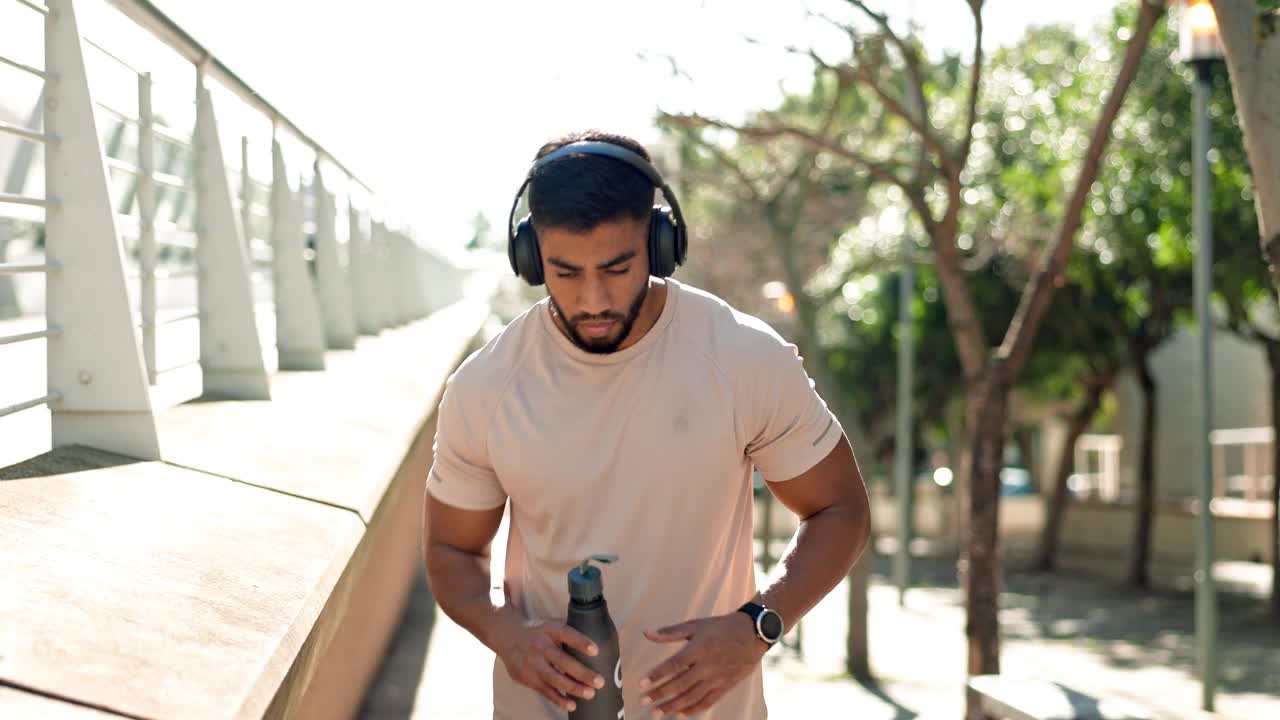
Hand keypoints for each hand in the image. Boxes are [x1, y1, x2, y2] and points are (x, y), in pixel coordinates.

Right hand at [494, 618, 606, 711]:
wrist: (508, 637)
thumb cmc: (540, 632)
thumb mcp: (551, 625)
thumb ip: (571, 631)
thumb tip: (601, 638)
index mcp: (550, 629)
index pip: (566, 634)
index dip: (581, 642)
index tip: (596, 650)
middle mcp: (540, 646)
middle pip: (563, 661)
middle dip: (582, 673)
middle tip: (600, 681)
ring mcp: (533, 663)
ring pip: (555, 678)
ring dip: (574, 688)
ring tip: (590, 694)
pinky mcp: (527, 677)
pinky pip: (546, 690)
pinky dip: (559, 699)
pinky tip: (572, 704)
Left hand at [640, 612, 767, 716]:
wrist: (752, 634)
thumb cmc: (720, 627)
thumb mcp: (696, 625)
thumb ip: (670, 632)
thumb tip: (647, 633)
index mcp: (699, 648)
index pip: (674, 665)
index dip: (657, 675)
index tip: (641, 684)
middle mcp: (708, 665)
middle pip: (680, 684)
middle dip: (660, 694)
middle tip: (643, 701)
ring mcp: (717, 678)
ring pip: (692, 696)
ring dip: (672, 706)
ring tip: (656, 712)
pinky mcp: (725, 686)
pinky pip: (707, 702)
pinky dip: (692, 709)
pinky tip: (679, 714)